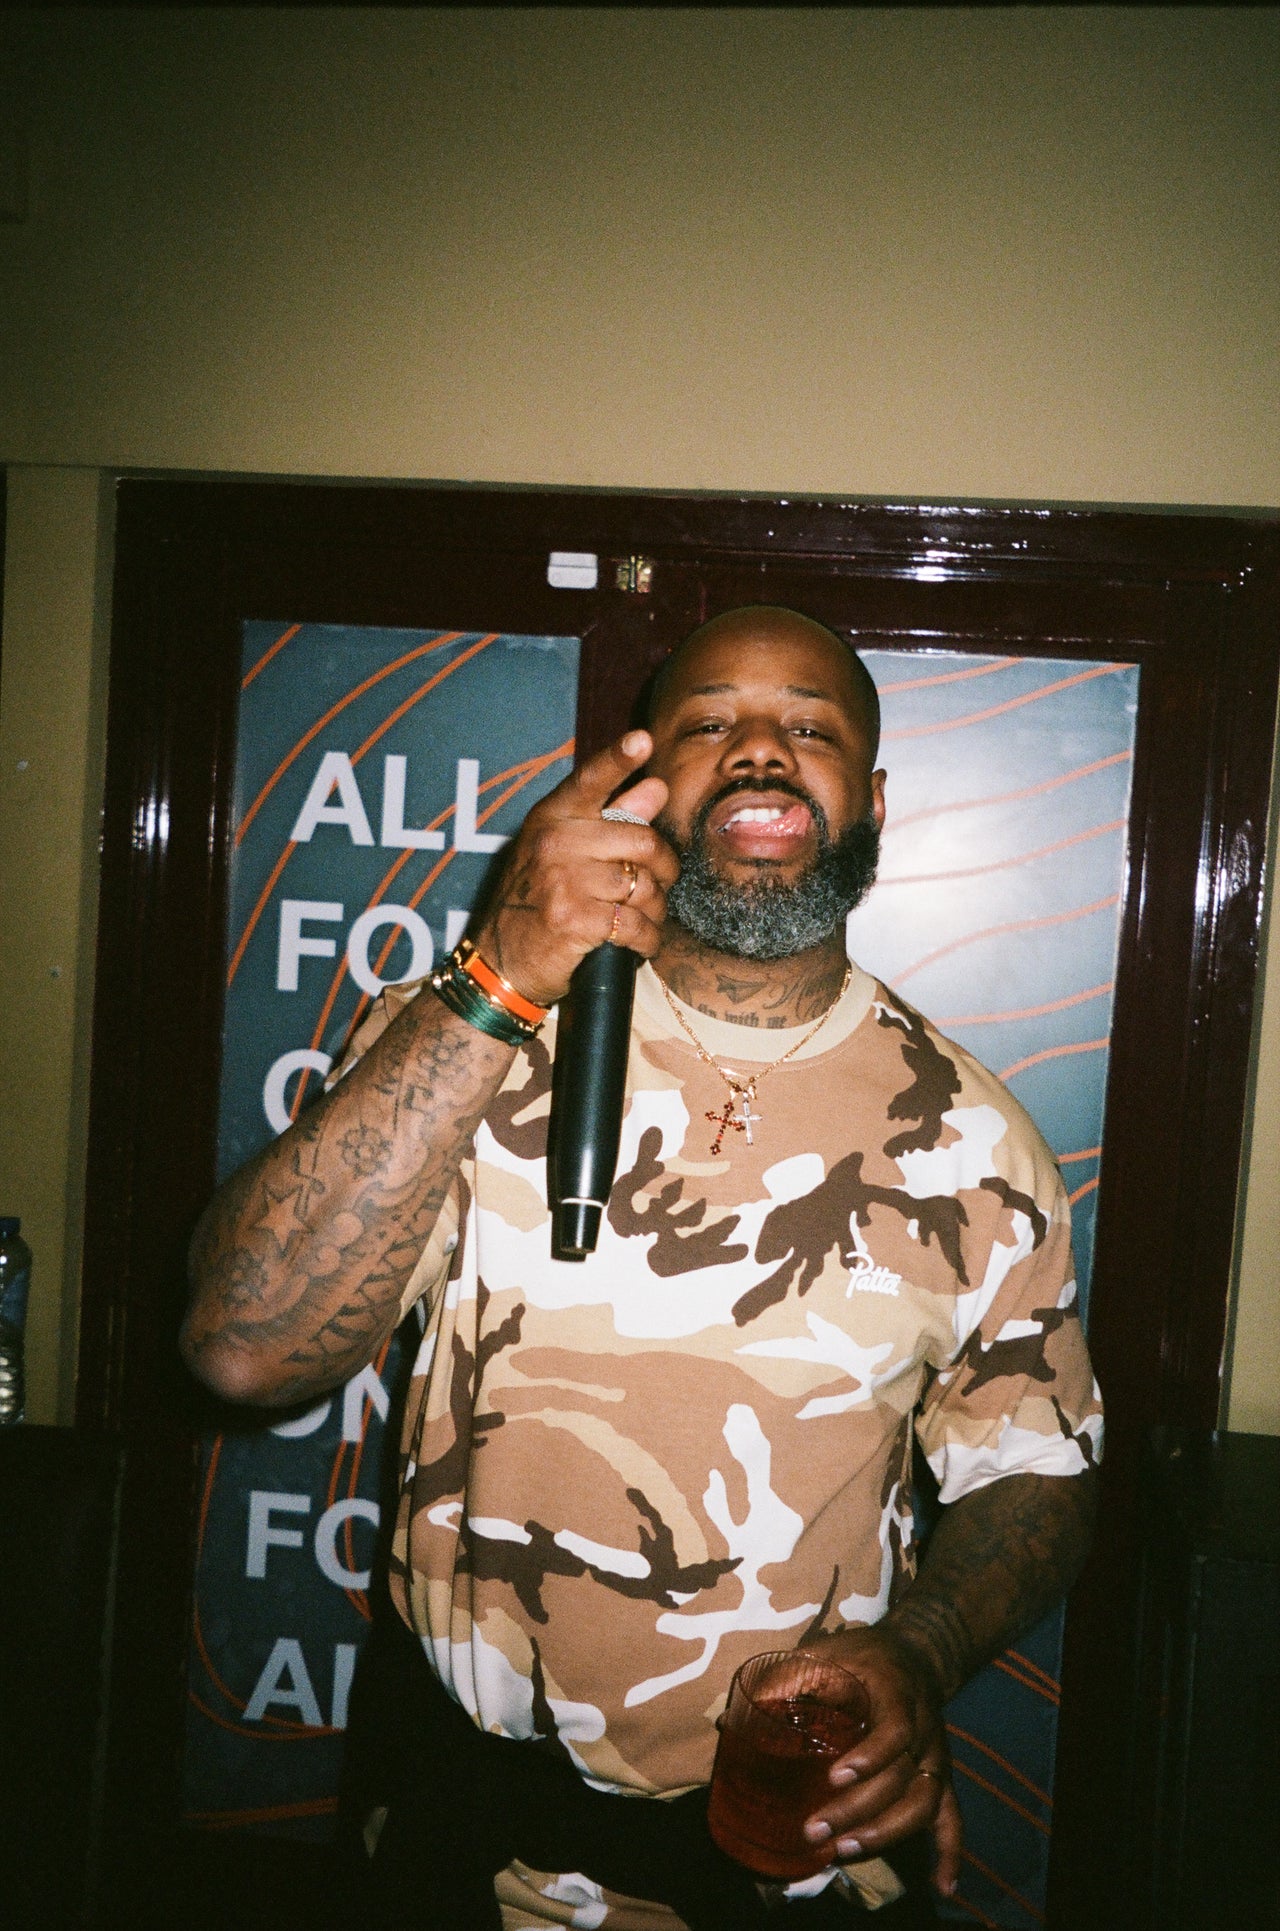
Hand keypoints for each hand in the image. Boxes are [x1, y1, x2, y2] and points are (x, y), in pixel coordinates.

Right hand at [472, 730, 679, 1007]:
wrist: (499, 962)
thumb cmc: (535, 902)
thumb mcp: (562, 852)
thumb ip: (612, 818)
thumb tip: (657, 787)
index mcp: (552, 818)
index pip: (590, 780)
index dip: (618, 760)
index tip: (642, 741)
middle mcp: (555, 842)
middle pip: (643, 841)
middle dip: (663, 869)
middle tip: (659, 885)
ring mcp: (563, 881)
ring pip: (644, 886)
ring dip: (655, 910)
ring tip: (645, 918)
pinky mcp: (574, 920)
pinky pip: (635, 924)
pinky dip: (647, 938)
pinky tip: (642, 942)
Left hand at [795, 1626, 961, 1900]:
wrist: (913, 1654)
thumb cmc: (861, 1656)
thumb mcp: (827, 1651)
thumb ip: (787, 1678)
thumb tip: (730, 1718)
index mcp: (897, 1693)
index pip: (896, 1730)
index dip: (871, 1756)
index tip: (835, 1777)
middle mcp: (924, 1728)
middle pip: (904, 1777)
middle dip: (861, 1809)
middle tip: (817, 1830)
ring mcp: (936, 1756)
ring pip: (926, 1802)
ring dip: (888, 1832)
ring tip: (845, 1850)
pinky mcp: (940, 1777)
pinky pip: (952, 1817)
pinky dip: (949, 1853)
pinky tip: (941, 1885)